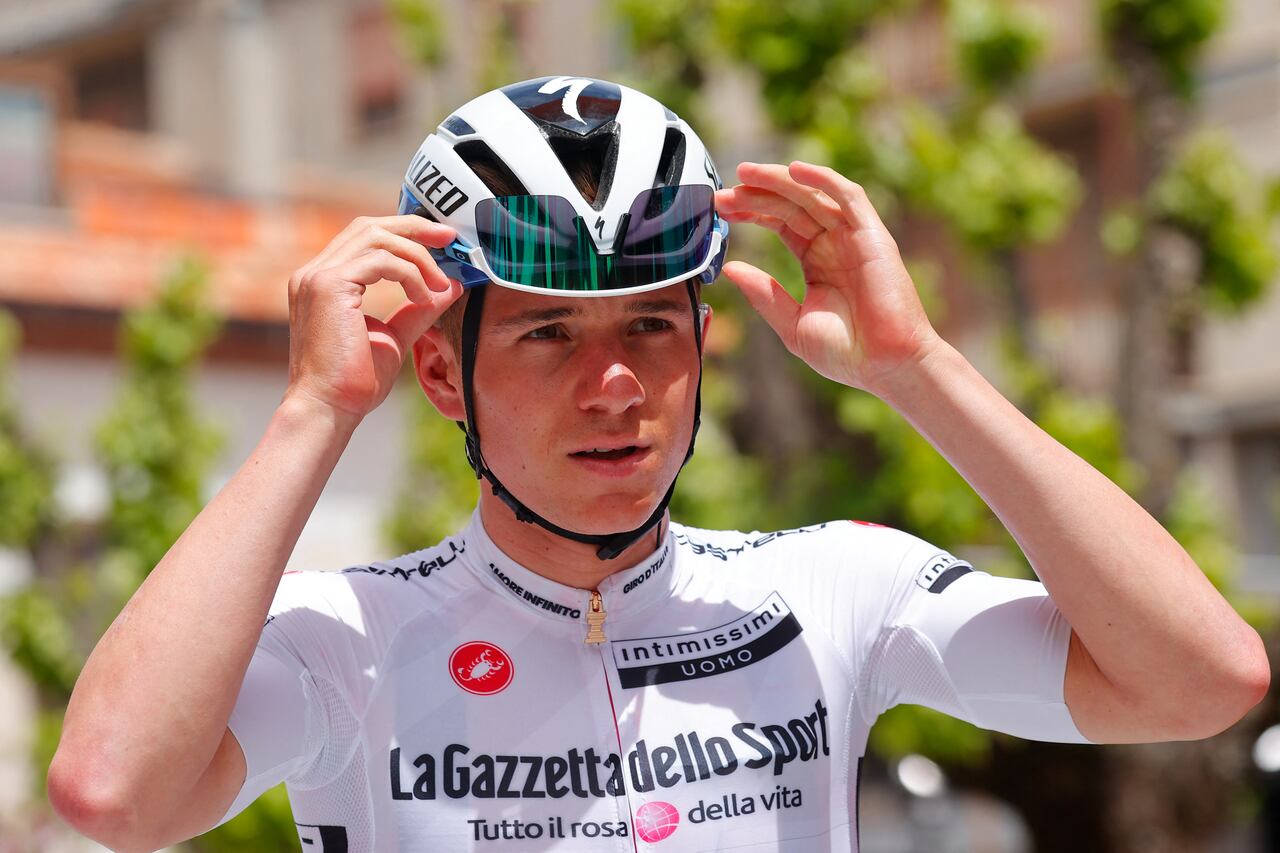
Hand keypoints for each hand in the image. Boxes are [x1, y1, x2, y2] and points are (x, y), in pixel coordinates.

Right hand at [284, 215, 462, 420]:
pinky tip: (423, 297)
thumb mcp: (394, 336)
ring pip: (377, 237)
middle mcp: (314, 272)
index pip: (365, 237)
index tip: (441, 240)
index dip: (404, 232)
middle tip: (450, 238)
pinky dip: (410, 274)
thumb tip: (450, 286)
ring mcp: (317, 276)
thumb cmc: (355, 382)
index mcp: (324, 281)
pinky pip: (380, 260)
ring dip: (417, 256)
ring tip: (439, 284)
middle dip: (414, 227)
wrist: (329, 409)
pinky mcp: (327, 286)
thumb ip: (418, 309)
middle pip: (369, 226)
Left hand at [715, 161, 940, 392]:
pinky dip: (823, 179)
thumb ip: (764, 294)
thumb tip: (730, 269)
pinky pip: (849, 196)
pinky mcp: (873, 235)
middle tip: (724, 193)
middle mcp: (834, 243)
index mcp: (816, 260)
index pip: (780, 222)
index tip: (722, 208)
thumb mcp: (792, 324)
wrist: (886, 366)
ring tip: (747, 173)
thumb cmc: (846, 352)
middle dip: (757, 193)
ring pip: (814, 194)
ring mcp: (854, 236)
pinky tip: (794, 170)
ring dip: (780, 179)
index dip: (752, 210)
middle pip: (791, 204)